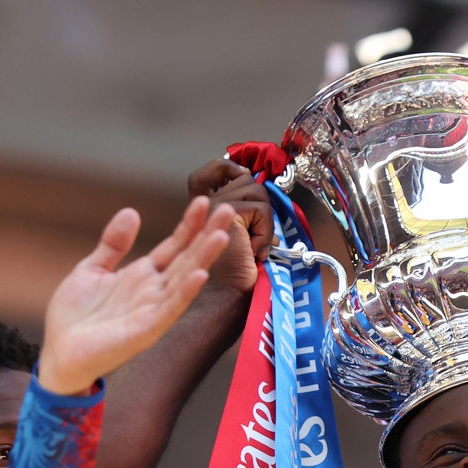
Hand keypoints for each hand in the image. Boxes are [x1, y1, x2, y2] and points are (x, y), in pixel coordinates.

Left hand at [39, 199, 235, 395]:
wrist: (60, 353)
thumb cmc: (75, 316)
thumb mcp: (92, 269)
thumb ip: (114, 243)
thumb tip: (132, 212)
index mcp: (142, 275)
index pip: (174, 246)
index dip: (189, 225)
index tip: (204, 201)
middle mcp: (153, 291)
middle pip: (187, 258)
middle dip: (207, 235)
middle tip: (227, 210)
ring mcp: (152, 311)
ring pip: (184, 280)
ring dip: (204, 258)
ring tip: (221, 237)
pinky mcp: (145, 331)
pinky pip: (169, 309)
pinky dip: (185, 293)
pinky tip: (199, 275)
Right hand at [188, 158, 274, 296]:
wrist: (228, 299)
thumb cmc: (237, 279)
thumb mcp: (244, 241)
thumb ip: (247, 219)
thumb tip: (266, 204)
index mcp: (203, 211)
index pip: (214, 171)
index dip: (230, 167)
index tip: (244, 175)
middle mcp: (202, 206)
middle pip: (245, 179)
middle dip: (261, 205)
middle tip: (258, 238)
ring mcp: (209, 208)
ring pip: (256, 190)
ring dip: (264, 221)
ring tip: (254, 247)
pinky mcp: (222, 214)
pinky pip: (259, 208)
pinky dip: (265, 230)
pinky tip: (254, 251)